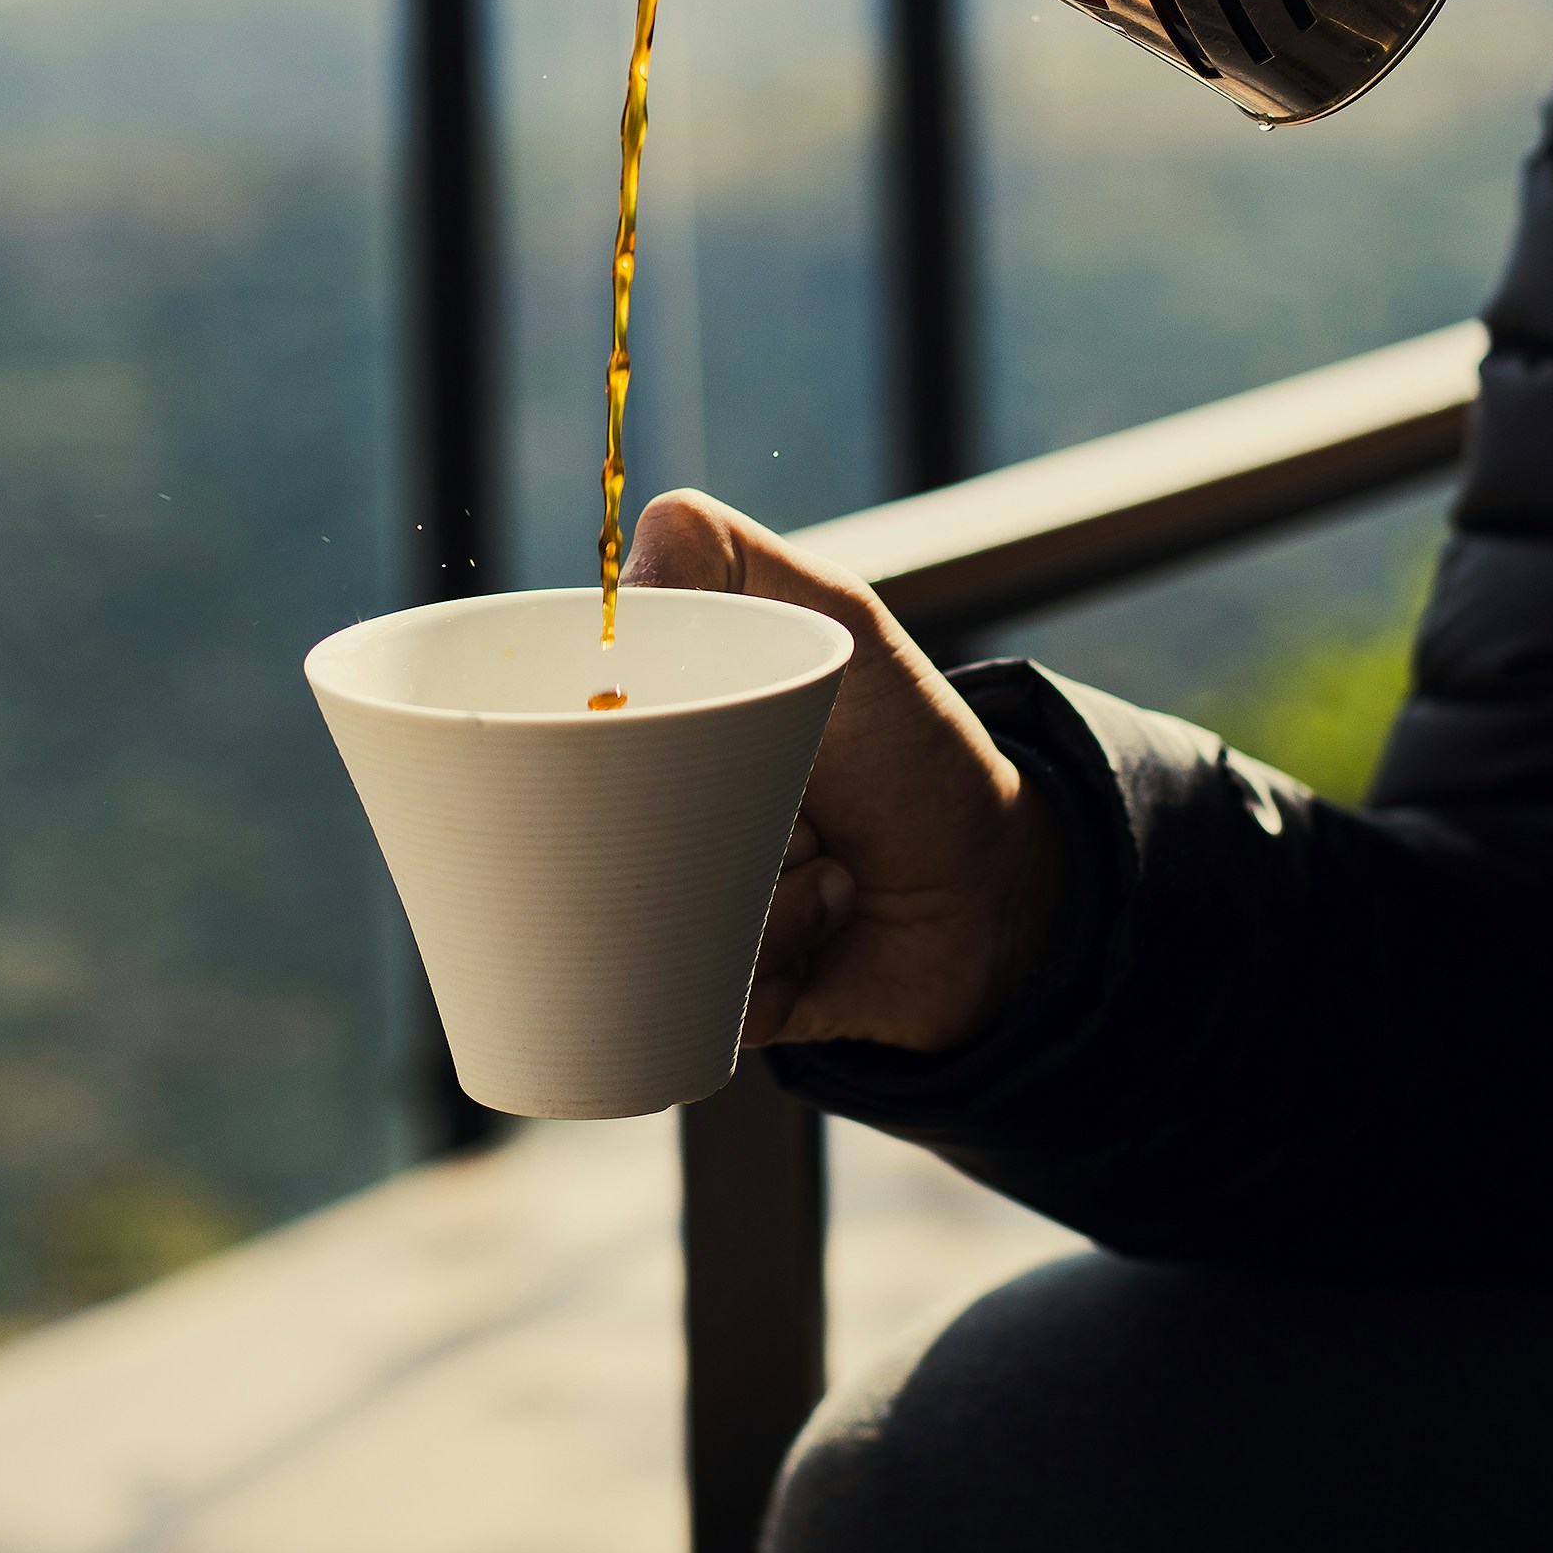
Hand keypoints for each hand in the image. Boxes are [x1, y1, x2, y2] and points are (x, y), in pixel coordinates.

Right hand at [623, 490, 1061, 1051]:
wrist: (999, 882)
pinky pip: (692, 987)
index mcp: (652, 732)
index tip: (625, 713)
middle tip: (782, 790)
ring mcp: (674, 912)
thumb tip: (628, 569)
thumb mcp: (839, 620)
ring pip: (643, 911)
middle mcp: (647, 823)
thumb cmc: (911, 743)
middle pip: (585, 828)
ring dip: (754, 880)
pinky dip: (774, 945)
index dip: (578, 727)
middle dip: (683, 807)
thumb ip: (736, 558)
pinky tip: (829, 912)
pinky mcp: (707, 995)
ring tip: (823, 857)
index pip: (553, 728)